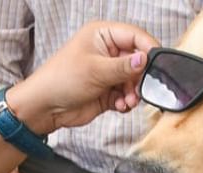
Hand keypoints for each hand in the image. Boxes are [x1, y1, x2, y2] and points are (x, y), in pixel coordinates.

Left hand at [4, 22, 158, 134]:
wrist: (45, 107)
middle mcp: (108, 51)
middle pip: (138, 60)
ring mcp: (108, 72)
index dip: (148, 48)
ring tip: (128, 101)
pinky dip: (127, 101)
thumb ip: (124, 66)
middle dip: (141, 76)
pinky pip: (126, 94)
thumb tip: (146, 60)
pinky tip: (121, 106)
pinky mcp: (108, 91)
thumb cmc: (62, 79)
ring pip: (134, 80)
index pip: (135, 36)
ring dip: (134, 92)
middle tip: (141, 88)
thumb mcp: (96, 70)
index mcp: (103, 35)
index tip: (158, 63)